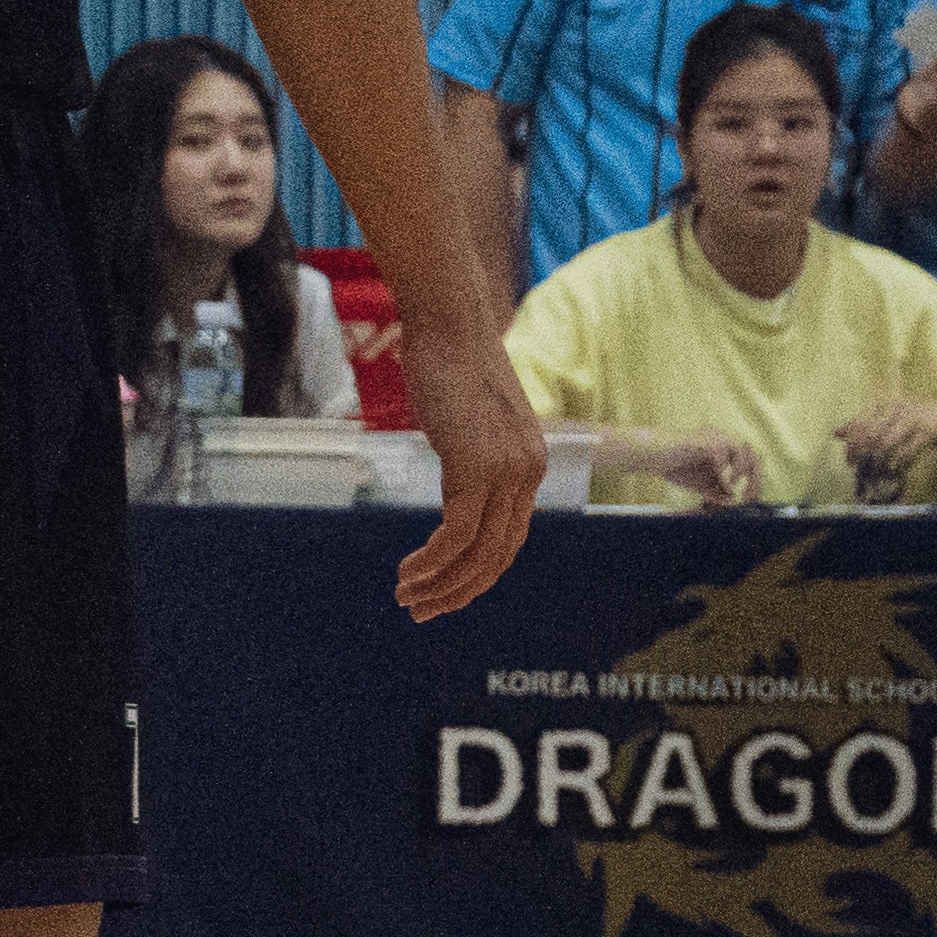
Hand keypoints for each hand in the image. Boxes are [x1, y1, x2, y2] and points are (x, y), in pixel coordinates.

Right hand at [385, 316, 541, 613]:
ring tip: (406, 597)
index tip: (441, 589)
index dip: (476, 572)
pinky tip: (407, 570)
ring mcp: (506, 473)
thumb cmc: (449, 362)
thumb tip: (455, 467)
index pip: (509, 538)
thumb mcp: (469, 417)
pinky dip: (431, 560)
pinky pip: (456, 534)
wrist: (450, 326)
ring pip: (478, 553)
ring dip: (440, 583)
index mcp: (530, 466)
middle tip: (421, 609)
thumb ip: (471, 450)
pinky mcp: (476, 469)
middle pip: (498, 556)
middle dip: (458, 591)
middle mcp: (527, 475)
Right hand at [653, 429, 761, 506]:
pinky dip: (723, 472)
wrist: (651, 456)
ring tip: (733, 485)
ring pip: (744, 451)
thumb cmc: (673, 466)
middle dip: (755, 478)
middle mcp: (724, 439)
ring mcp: (716, 437)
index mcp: (726, 448)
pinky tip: (719, 482)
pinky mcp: (705, 440)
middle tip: (749, 497)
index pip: (751, 461)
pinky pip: (722, 456)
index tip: (751, 499)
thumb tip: (733, 500)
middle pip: (754, 455)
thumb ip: (718, 491)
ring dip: (741, 471)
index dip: (755, 480)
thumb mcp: (702, 484)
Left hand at [838, 397, 936, 503]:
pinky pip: (905, 450)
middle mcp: (895, 409)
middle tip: (861, 471)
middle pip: (869, 435)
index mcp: (883, 405)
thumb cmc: (917, 422)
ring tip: (877, 473)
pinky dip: (896, 462)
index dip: (851, 446)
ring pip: (885, 443)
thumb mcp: (889, 421)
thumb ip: (864, 425)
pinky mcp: (928, 431)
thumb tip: (835, 432)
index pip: (859, 425)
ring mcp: (912, 418)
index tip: (849, 462)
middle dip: (863, 456)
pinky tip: (893, 470)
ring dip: (878, 462)